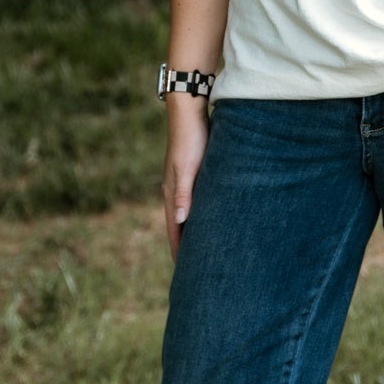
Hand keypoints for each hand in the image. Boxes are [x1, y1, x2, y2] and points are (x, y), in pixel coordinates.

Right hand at [162, 94, 209, 259]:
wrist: (189, 109)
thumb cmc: (191, 138)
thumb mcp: (187, 167)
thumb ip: (184, 193)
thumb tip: (181, 220)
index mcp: (172, 192)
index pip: (175, 229)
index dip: (180, 251)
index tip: (186, 274)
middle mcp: (175, 190)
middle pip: (180, 226)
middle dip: (187, 247)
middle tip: (196, 271)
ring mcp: (184, 182)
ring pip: (189, 215)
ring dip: (194, 232)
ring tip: (204, 251)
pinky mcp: (194, 173)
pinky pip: (197, 202)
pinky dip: (200, 216)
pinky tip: (210, 219)